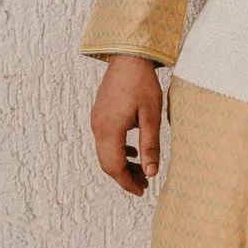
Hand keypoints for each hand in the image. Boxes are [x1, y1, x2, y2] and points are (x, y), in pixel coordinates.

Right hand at [90, 55, 167, 194]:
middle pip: (107, 163)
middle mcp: (98, 126)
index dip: (127, 182)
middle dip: (124, 177)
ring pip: (105, 152)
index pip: (114, 166)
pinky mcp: (99, 114)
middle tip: (144, 185)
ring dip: (121, 165)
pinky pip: (105, 141)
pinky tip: (133, 151)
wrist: (127, 56)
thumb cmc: (141, 83)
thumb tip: (151, 173)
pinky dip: (117, 152)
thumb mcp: (151, 116)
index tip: (142, 191)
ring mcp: (96, 120)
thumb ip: (150, 146)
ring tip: (141, 170)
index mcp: (110, 129)